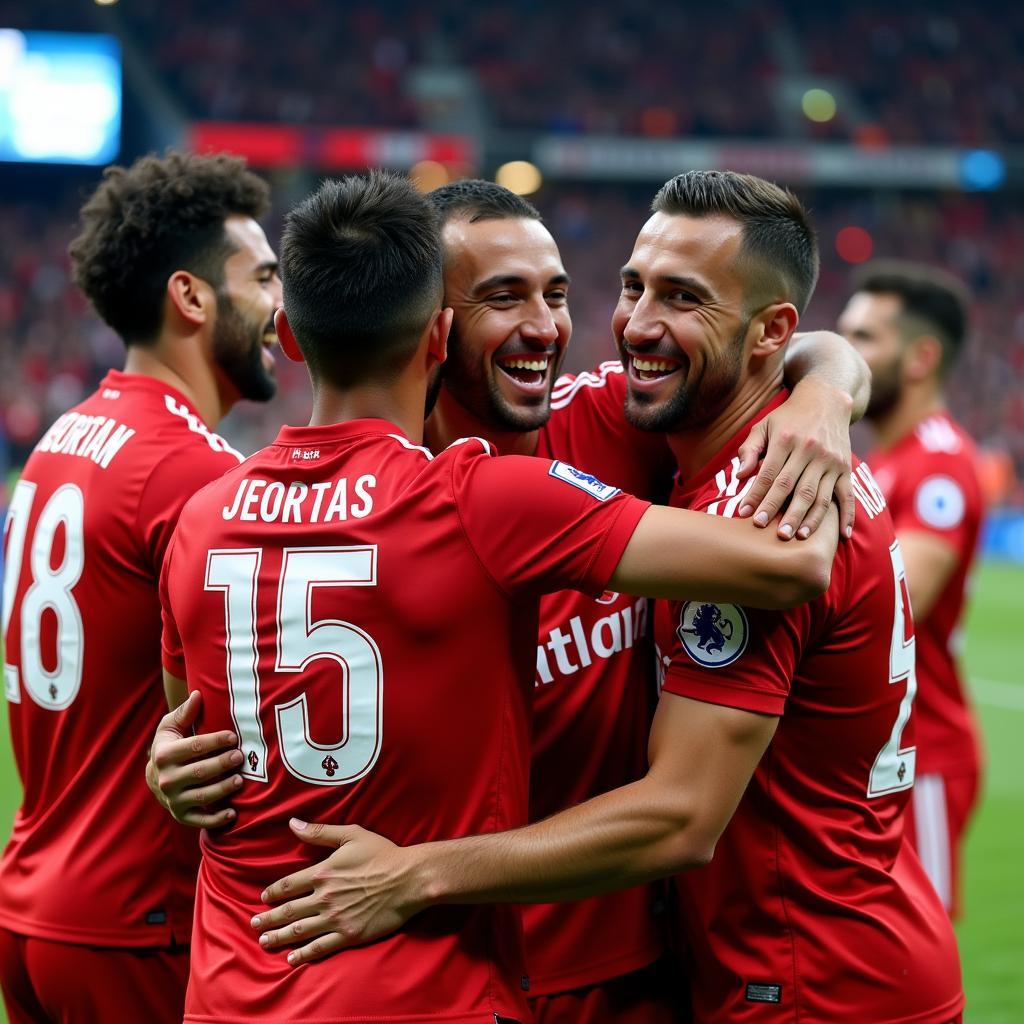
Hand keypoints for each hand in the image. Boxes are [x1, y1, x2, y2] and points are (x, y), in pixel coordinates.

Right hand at [147, 690, 243, 827]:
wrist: (155, 777)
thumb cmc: (169, 746)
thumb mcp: (170, 727)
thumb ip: (184, 712)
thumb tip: (198, 694)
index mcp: (164, 755)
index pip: (193, 747)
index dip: (215, 741)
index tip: (233, 736)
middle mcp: (166, 780)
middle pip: (199, 772)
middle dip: (221, 764)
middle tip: (240, 757)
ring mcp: (173, 800)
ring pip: (202, 796)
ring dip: (223, 789)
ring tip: (241, 780)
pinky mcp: (181, 816)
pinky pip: (200, 821)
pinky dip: (216, 820)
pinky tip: (233, 813)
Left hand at [252, 819, 423, 965]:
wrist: (408, 879)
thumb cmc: (382, 854)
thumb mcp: (351, 835)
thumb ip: (320, 832)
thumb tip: (292, 823)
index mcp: (322, 872)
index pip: (288, 885)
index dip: (273, 893)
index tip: (264, 899)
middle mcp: (324, 897)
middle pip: (288, 911)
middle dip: (268, 919)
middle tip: (253, 924)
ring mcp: (335, 918)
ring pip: (299, 931)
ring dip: (278, 937)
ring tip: (264, 941)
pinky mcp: (348, 935)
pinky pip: (320, 947)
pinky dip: (303, 954)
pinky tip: (291, 959)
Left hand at [736, 379, 854, 539]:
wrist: (826, 400)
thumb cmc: (787, 418)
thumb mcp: (763, 426)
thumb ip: (750, 450)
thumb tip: (739, 475)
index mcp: (786, 441)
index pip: (769, 475)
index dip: (756, 496)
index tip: (744, 515)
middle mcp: (810, 451)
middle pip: (794, 488)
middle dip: (783, 512)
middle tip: (773, 535)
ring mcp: (830, 460)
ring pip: (819, 495)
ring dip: (809, 518)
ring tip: (799, 537)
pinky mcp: (845, 467)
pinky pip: (847, 494)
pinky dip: (846, 515)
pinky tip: (843, 534)